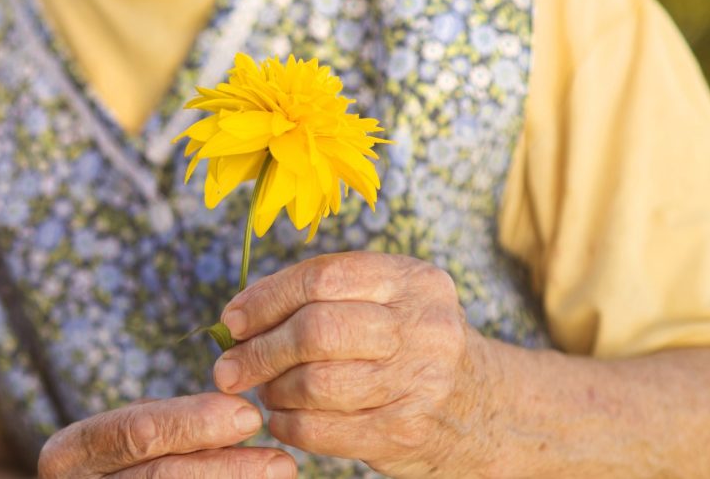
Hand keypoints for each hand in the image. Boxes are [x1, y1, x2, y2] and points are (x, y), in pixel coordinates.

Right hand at [38, 393, 297, 478]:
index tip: (249, 416)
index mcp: (69, 453)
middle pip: (158, 477)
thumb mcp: (130, 439)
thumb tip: (242, 419)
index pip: (134, 433)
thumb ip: (169, 426)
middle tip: (280, 463)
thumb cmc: (124, 466)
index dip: (193, 423)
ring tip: (279, 477)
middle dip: (224, 469)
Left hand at [212, 252, 496, 477]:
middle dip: (259, 350)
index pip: (323, 277)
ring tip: (268, 390)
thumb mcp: (386, 302)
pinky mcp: (406, 432)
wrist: (480, 410)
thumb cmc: (406, 347)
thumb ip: (321, 296)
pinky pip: (321, 429)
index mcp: (413, 280)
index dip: (266, 298)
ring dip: (274, 389)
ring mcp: (420, 381)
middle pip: (316, 330)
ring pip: (315, 382)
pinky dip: (288, 424)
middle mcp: (423, 326)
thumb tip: (237, 316)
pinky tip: (284, 418)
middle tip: (229, 368)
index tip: (232, 320)